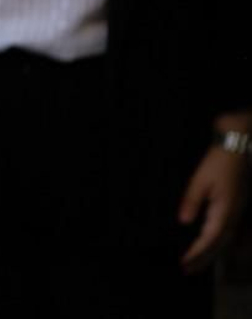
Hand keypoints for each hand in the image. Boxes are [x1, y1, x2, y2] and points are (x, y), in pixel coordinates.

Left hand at [179, 145, 247, 272]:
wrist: (236, 149)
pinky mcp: (234, 208)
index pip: (211, 239)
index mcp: (225, 210)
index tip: (184, 263)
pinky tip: (207, 246)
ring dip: (210, 253)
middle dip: (203, 259)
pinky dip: (215, 242)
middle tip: (187, 271)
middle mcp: (233, 215)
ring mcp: (236, 212)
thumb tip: (184, 222)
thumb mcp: (199, 180)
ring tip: (195, 264)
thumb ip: (191, 201)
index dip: (198, 253)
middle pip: (219, 244)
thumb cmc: (217, 163)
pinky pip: (226, 231)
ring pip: (224, 239)